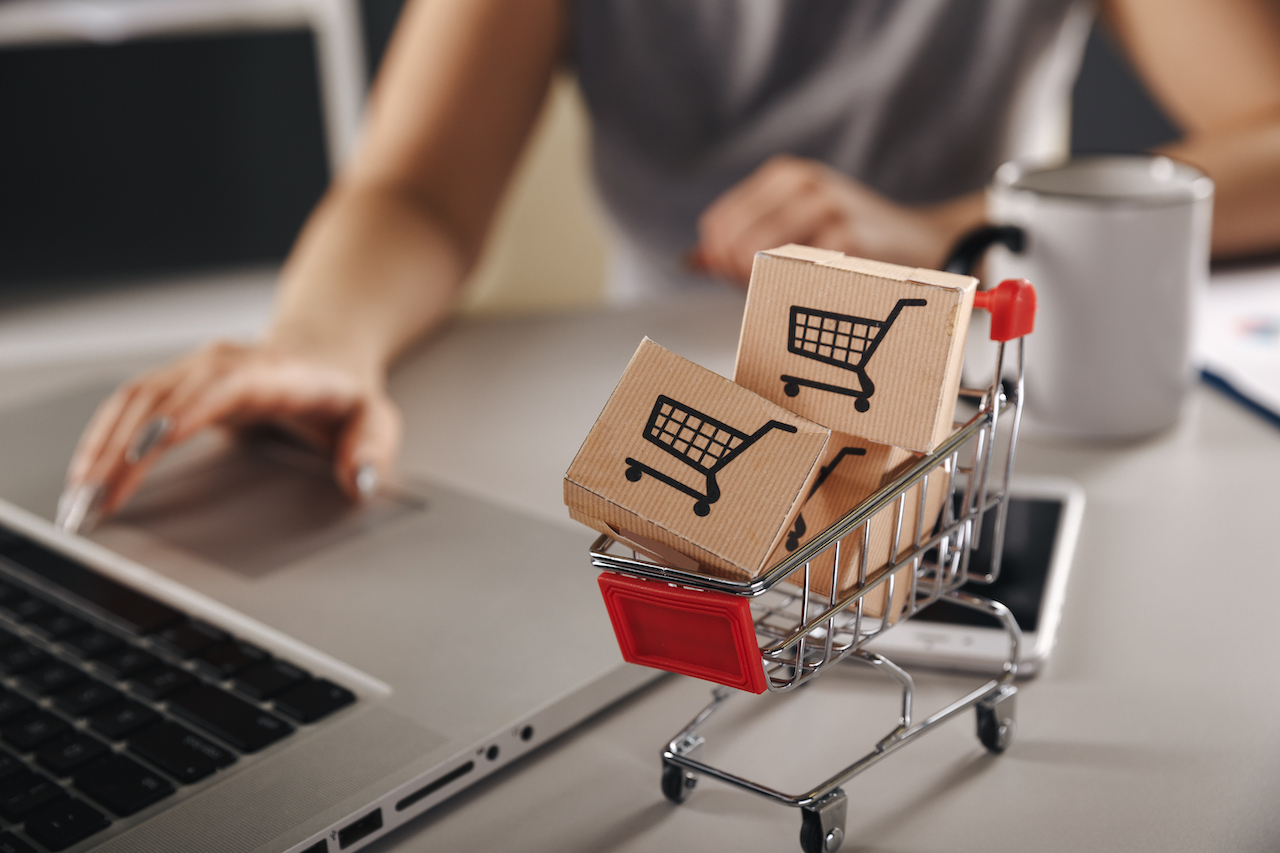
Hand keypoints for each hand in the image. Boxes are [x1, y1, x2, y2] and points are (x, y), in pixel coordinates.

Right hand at [58, 341, 401, 530]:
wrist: (323, 350)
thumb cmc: (343, 388)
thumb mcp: (375, 416)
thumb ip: (373, 447)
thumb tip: (359, 481)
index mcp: (270, 370)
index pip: (218, 387)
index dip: (181, 415)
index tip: (146, 449)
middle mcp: (221, 363)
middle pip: (160, 399)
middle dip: (121, 451)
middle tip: (95, 503)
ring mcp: (192, 370)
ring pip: (132, 403)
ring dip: (99, 451)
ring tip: (79, 502)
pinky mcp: (175, 384)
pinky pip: (127, 408)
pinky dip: (102, 442)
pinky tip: (86, 478)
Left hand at [692, 155, 982, 285]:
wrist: (922, 244)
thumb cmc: (852, 241)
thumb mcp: (795, 228)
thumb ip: (743, 243)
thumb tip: (693, 260)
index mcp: (784, 175)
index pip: (718, 224)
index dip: (719, 260)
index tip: (741, 277)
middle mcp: (803, 182)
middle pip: (730, 241)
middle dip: (736, 275)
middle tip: (763, 288)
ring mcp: (826, 206)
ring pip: (756, 257)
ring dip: (763, 284)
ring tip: (792, 286)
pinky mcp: (848, 238)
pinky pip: (794, 273)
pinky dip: (796, 289)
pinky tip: (819, 285)